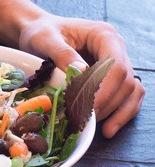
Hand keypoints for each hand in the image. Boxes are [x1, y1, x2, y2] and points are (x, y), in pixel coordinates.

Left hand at [18, 14, 144, 137]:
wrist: (38, 34)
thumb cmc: (41, 33)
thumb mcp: (45, 39)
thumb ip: (62, 54)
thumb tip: (81, 72)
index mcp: (103, 36)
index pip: (115, 66)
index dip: (105, 91)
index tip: (89, 109)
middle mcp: (114, 49)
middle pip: (124, 82)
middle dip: (107, 105)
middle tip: (86, 122)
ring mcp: (114, 64)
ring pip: (130, 91)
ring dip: (118, 112)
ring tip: (102, 131)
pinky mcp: (108, 78)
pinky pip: (125, 96)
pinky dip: (120, 113)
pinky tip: (108, 128)